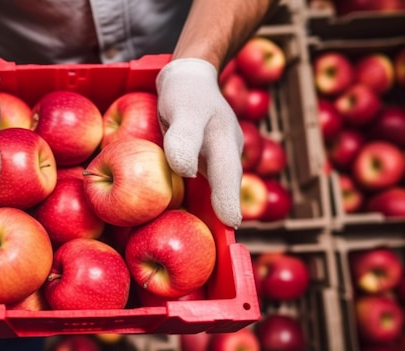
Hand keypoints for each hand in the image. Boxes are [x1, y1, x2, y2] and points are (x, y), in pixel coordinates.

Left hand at [156, 58, 243, 227]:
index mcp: (225, 144)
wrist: (188, 77)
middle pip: (227, 186)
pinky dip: (202, 194)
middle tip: (222, 241)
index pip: (227, 178)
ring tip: (208, 234)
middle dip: (224, 211)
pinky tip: (190, 209)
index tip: (230, 224)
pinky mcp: (206, 157)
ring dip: (215, 206)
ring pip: (218, 184)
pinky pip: (206, 179)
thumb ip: (184, 137)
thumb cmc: (185, 93)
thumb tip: (187, 171)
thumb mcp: (183, 109)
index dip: (228, 202)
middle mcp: (226, 154)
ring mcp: (218, 156)